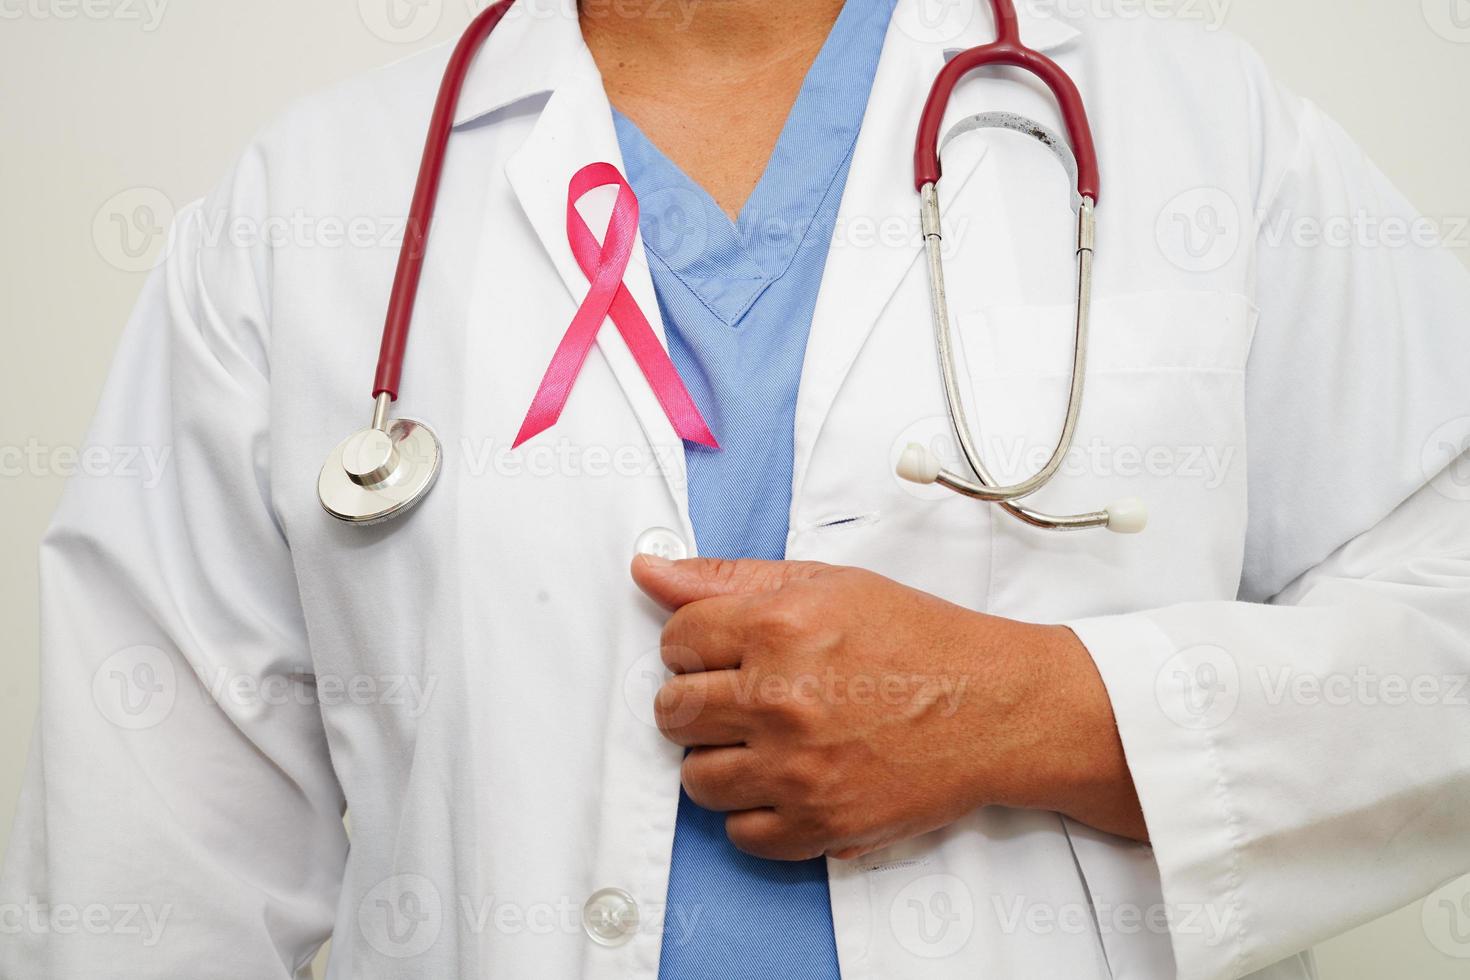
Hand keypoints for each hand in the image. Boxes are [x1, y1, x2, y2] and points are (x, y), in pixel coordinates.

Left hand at [631, 555, 1146, 860]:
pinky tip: (788, 781)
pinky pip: (740, 833)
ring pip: (697, 778)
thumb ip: (727, 579)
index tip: (724, 652)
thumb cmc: (916, 640)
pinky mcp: (821, 824)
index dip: (696, 644)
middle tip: (745, 697)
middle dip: (699, 702)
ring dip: (722, 759)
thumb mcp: (826, 584)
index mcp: (778, 627)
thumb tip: (648, 571)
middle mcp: (780, 700)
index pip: (675, 641)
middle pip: (673, 712)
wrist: (995, 707)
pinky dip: (756, 812)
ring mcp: (798, 770)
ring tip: (767, 740)